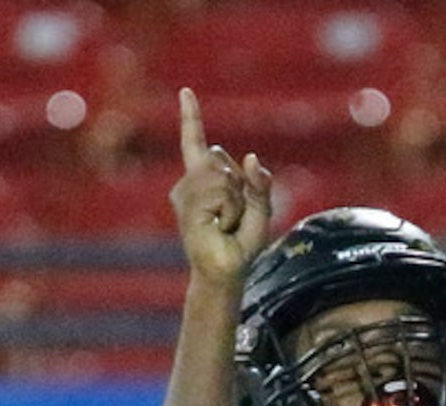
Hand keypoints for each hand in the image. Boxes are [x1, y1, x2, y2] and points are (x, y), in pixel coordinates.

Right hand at [170, 88, 271, 287]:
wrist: (225, 273)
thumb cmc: (240, 246)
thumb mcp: (261, 211)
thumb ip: (259, 184)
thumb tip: (250, 157)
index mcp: (204, 180)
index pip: (196, 143)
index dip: (191, 118)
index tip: (186, 92)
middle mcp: (189, 183)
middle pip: (218, 155)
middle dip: (237, 183)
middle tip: (232, 215)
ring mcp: (185, 195)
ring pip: (221, 175)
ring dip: (235, 200)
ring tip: (225, 223)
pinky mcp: (187, 207)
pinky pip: (220, 192)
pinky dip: (230, 209)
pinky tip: (219, 226)